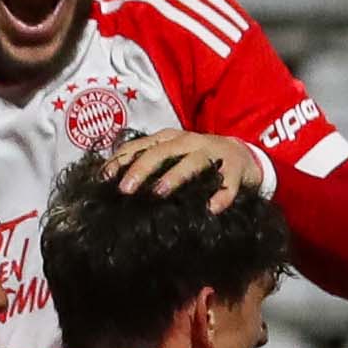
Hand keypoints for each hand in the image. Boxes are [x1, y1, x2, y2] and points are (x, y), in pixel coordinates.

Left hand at [107, 130, 267, 211]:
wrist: (242, 155)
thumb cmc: (198, 158)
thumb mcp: (171, 156)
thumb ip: (146, 163)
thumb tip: (111, 179)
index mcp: (170, 138)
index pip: (141, 146)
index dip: (122, 159)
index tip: (104, 177)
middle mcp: (189, 142)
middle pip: (162, 151)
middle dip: (142, 169)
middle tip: (125, 189)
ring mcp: (214, 153)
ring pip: (193, 162)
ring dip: (175, 176)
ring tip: (160, 192)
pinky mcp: (235, 168)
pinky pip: (228, 183)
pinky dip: (221, 195)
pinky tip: (212, 208)